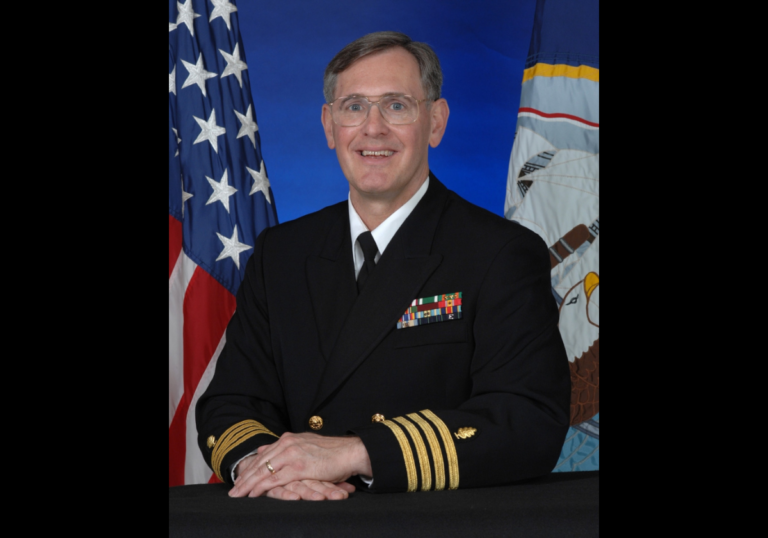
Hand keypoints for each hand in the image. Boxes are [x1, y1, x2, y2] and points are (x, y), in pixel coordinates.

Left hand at [228, 432, 371, 498]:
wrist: (350, 452)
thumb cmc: (332, 452)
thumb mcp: (305, 445)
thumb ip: (286, 447)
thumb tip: (265, 449)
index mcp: (289, 439)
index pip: (264, 455)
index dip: (250, 467)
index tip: (240, 478)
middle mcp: (288, 444)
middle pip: (260, 462)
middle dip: (245, 477)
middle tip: (232, 490)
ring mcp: (292, 455)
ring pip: (264, 471)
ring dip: (248, 484)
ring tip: (237, 494)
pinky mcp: (298, 467)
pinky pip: (275, 479)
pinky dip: (261, 488)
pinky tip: (253, 494)